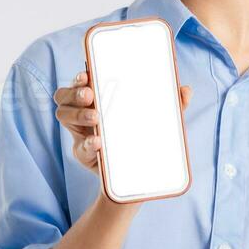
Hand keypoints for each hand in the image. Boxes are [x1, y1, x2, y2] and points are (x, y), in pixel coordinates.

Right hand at [55, 70, 191, 174]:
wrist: (137, 175)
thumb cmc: (143, 137)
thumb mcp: (158, 120)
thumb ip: (171, 105)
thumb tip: (186, 90)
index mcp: (98, 98)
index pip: (80, 81)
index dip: (79, 75)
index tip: (87, 73)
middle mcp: (83, 112)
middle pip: (63, 95)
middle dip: (74, 92)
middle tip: (90, 95)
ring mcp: (80, 132)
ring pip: (63, 115)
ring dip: (77, 113)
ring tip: (96, 118)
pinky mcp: (84, 153)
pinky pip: (79, 147)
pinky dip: (88, 143)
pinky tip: (98, 142)